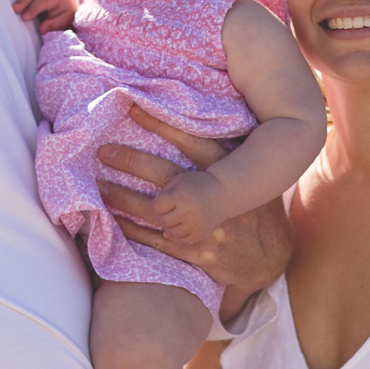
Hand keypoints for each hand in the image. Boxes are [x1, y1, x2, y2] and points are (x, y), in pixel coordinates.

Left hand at [96, 107, 291, 315]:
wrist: (269, 258)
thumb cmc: (255, 210)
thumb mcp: (255, 176)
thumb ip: (230, 153)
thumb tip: (200, 114)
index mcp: (231, 172)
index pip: (192, 142)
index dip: (162, 124)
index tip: (132, 110)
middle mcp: (218, 198)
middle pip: (166, 175)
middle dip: (132, 161)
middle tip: (103, 151)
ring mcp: (208, 228)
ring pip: (156, 211)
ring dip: (123, 198)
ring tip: (99, 186)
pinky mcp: (198, 253)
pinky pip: (158, 241)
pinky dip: (133, 230)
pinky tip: (113, 220)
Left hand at [149, 168, 229, 244]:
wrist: (223, 192)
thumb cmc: (196, 184)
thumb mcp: (178, 181)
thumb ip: (163, 195)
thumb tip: (158, 220)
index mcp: (180, 196)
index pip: (156, 207)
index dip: (157, 205)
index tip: (163, 202)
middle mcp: (188, 211)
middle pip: (162, 221)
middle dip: (161, 216)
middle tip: (168, 211)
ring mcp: (196, 224)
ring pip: (171, 232)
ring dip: (169, 226)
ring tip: (175, 218)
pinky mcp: (202, 234)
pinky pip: (182, 240)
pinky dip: (178, 236)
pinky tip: (180, 227)